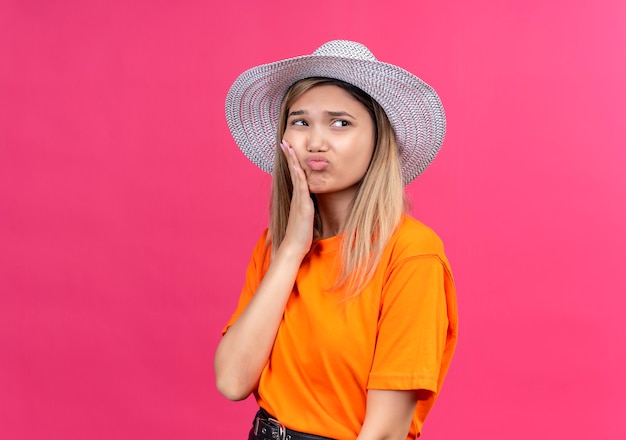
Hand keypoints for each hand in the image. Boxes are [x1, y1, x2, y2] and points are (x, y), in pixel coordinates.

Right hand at [279, 139, 313, 258]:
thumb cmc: (300, 234)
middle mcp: (297, 196)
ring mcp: (299, 200)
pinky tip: (296, 167)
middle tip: (284, 142)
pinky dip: (298, 177)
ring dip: (292, 161)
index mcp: (298, 198)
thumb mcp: (305, 217)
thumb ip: (306, 207)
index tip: (289, 149)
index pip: (295, 175)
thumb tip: (309, 202)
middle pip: (293, 171)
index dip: (292, 162)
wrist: (293, 247)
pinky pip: (301, 189)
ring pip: (296, 177)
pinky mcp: (303, 207)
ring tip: (288, 148)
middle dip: (289, 156)